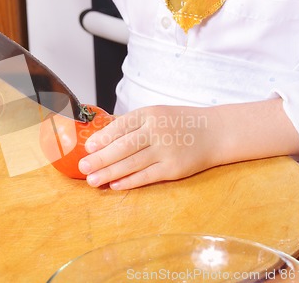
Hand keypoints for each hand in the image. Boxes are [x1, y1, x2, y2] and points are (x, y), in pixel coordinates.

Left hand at [78, 105, 219, 189]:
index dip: (102, 138)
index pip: (121, 126)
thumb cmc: (179, 123)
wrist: (215, 132)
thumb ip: (132, 125)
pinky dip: (129, 181)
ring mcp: (166, 151)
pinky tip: (114, 184)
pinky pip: (146, 176)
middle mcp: (157, 131)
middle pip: (123, 147)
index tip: (87, 148)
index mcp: (149, 114)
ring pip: (131, 164)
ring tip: (92, 180)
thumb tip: (101, 138)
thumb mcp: (156, 114)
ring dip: (109, 173)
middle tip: (83, 167)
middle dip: (100, 159)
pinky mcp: (174, 169)